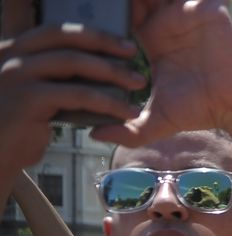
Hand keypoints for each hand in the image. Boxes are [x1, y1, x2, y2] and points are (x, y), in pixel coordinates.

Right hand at [0, 23, 143, 171]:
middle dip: (104, 43)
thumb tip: (95, 69)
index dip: (90, 33)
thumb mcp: (35, 93)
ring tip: (138, 82)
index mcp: (12, 50)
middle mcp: (9, 55)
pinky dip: (107, 102)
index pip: (55, 31)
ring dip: (111, 72)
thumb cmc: (19, 127)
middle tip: (133, 53)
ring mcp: (16, 75)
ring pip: (73, 63)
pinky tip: (127, 113)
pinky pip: (77, 94)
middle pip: (64, 38)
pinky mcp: (27, 98)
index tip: (121, 43)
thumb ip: (54, 77)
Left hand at [99, 0, 231, 145]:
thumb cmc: (200, 111)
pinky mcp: (209, 8)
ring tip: (132, 1)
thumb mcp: (155, 120)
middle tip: (104, 1)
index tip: (90, 7)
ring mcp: (189, 12)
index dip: (109, 8)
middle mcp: (169, 22)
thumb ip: (127, 129)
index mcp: (153, 39)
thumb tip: (94, 135)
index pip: (124, 11)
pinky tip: (163, 2)